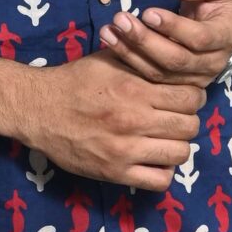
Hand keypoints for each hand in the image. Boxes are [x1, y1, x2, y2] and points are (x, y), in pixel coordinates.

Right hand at [23, 50, 204, 188]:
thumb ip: (141, 58)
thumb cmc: (74, 81)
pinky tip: (155, 160)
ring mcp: (126, 150)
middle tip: (175, 119)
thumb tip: (169, 50)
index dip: (193, 97)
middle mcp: (135, 120)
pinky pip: (159, 181)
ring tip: (166, 140)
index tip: (184, 98)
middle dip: (187, 121)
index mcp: (136, 89)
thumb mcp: (109, 60)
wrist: (38, 109)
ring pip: (180, 154)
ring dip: (177, 146)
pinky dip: (163, 172)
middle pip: (190, 126)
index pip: (191, 97)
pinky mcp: (115, 172)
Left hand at [98, 0, 231, 86]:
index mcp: (226, 37)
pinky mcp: (176, 82)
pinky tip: (110, 42)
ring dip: (130, 52)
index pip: (199, 38)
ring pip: (159, 72)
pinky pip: (149, 77)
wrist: (224, 22)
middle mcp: (212, 63)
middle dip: (145, 41)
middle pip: (175, 59)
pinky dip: (128, 59)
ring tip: (108, 31)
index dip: (173, 27)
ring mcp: (194, 77)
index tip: (148, 12)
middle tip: (121, 20)